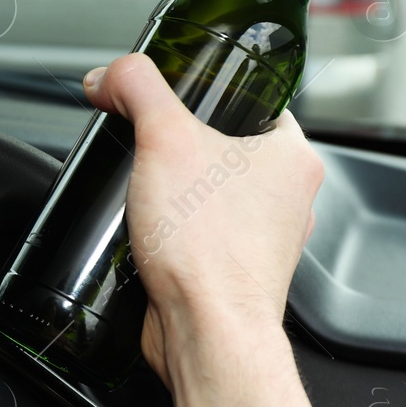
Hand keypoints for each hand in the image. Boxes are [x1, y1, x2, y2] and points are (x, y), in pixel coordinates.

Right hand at [83, 54, 327, 406]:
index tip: (172, 96)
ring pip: (212, 194)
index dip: (207, 91)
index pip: (255, 99)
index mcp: (293, 156)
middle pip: (226, 146)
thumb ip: (137, 88)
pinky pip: (199, 235)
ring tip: (144, 190)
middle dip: (180, 145)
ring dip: (174, 190)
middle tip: (148, 144)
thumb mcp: (165, 137)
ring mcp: (262, 239)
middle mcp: (287, 199)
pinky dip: (171, 231)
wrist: (206, 333)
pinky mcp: (232, 272)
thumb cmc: (210, 251)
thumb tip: (112, 74)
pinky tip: (145, 230)